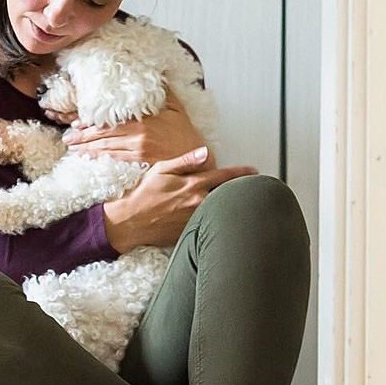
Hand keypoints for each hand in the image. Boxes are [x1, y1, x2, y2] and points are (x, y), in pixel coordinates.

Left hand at [65, 90, 202, 165]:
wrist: (195, 157)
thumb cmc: (185, 133)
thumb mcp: (176, 107)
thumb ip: (163, 91)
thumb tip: (158, 74)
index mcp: (142, 116)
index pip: (111, 117)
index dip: (91, 121)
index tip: (77, 122)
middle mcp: (137, 131)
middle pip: (103, 132)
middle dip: (83, 135)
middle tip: (68, 137)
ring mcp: (138, 146)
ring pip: (105, 146)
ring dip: (87, 147)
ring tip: (72, 147)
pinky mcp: (140, 159)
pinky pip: (114, 158)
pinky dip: (99, 157)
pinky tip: (88, 158)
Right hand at [102, 147, 256, 251]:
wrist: (131, 222)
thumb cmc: (144, 194)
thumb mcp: (162, 170)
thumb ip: (185, 161)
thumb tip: (205, 152)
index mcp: (192, 185)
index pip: (223, 176)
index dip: (241, 173)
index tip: (254, 171)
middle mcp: (197, 202)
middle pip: (227, 196)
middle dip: (239, 192)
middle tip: (250, 190)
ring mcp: (195, 220)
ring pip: (220, 212)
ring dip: (229, 207)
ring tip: (238, 205)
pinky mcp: (190, 233)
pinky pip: (208, 226)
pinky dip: (216, 221)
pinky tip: (219, 221)